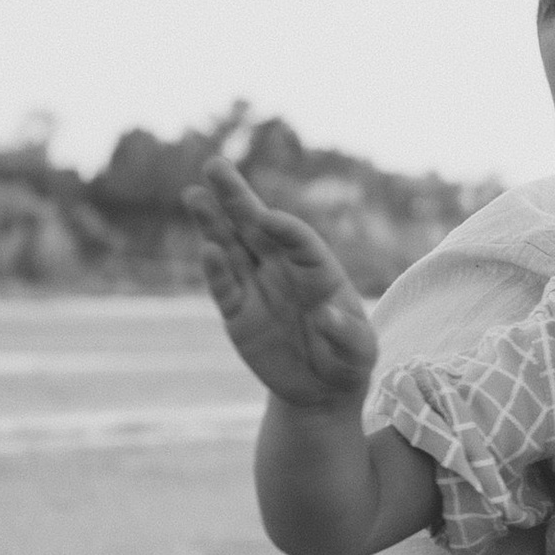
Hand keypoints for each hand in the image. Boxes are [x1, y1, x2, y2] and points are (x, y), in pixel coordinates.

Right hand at [185, 157, 379, 410]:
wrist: (322, 389)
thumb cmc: (349, 361)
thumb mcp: (360, 354)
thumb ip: (348, 335)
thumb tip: (328, 316)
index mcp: (319, 271)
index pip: (300, 242)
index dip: (285, 229)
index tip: (269, 219)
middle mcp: (284, 270)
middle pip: (256, 227)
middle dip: (236, 198)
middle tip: (215, 165)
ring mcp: (257, 288)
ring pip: (231, 248)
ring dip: (212, 223)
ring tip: (194, 194)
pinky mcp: (237, 313)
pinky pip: (224, 288)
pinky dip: (215, 270)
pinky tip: (206, 248)